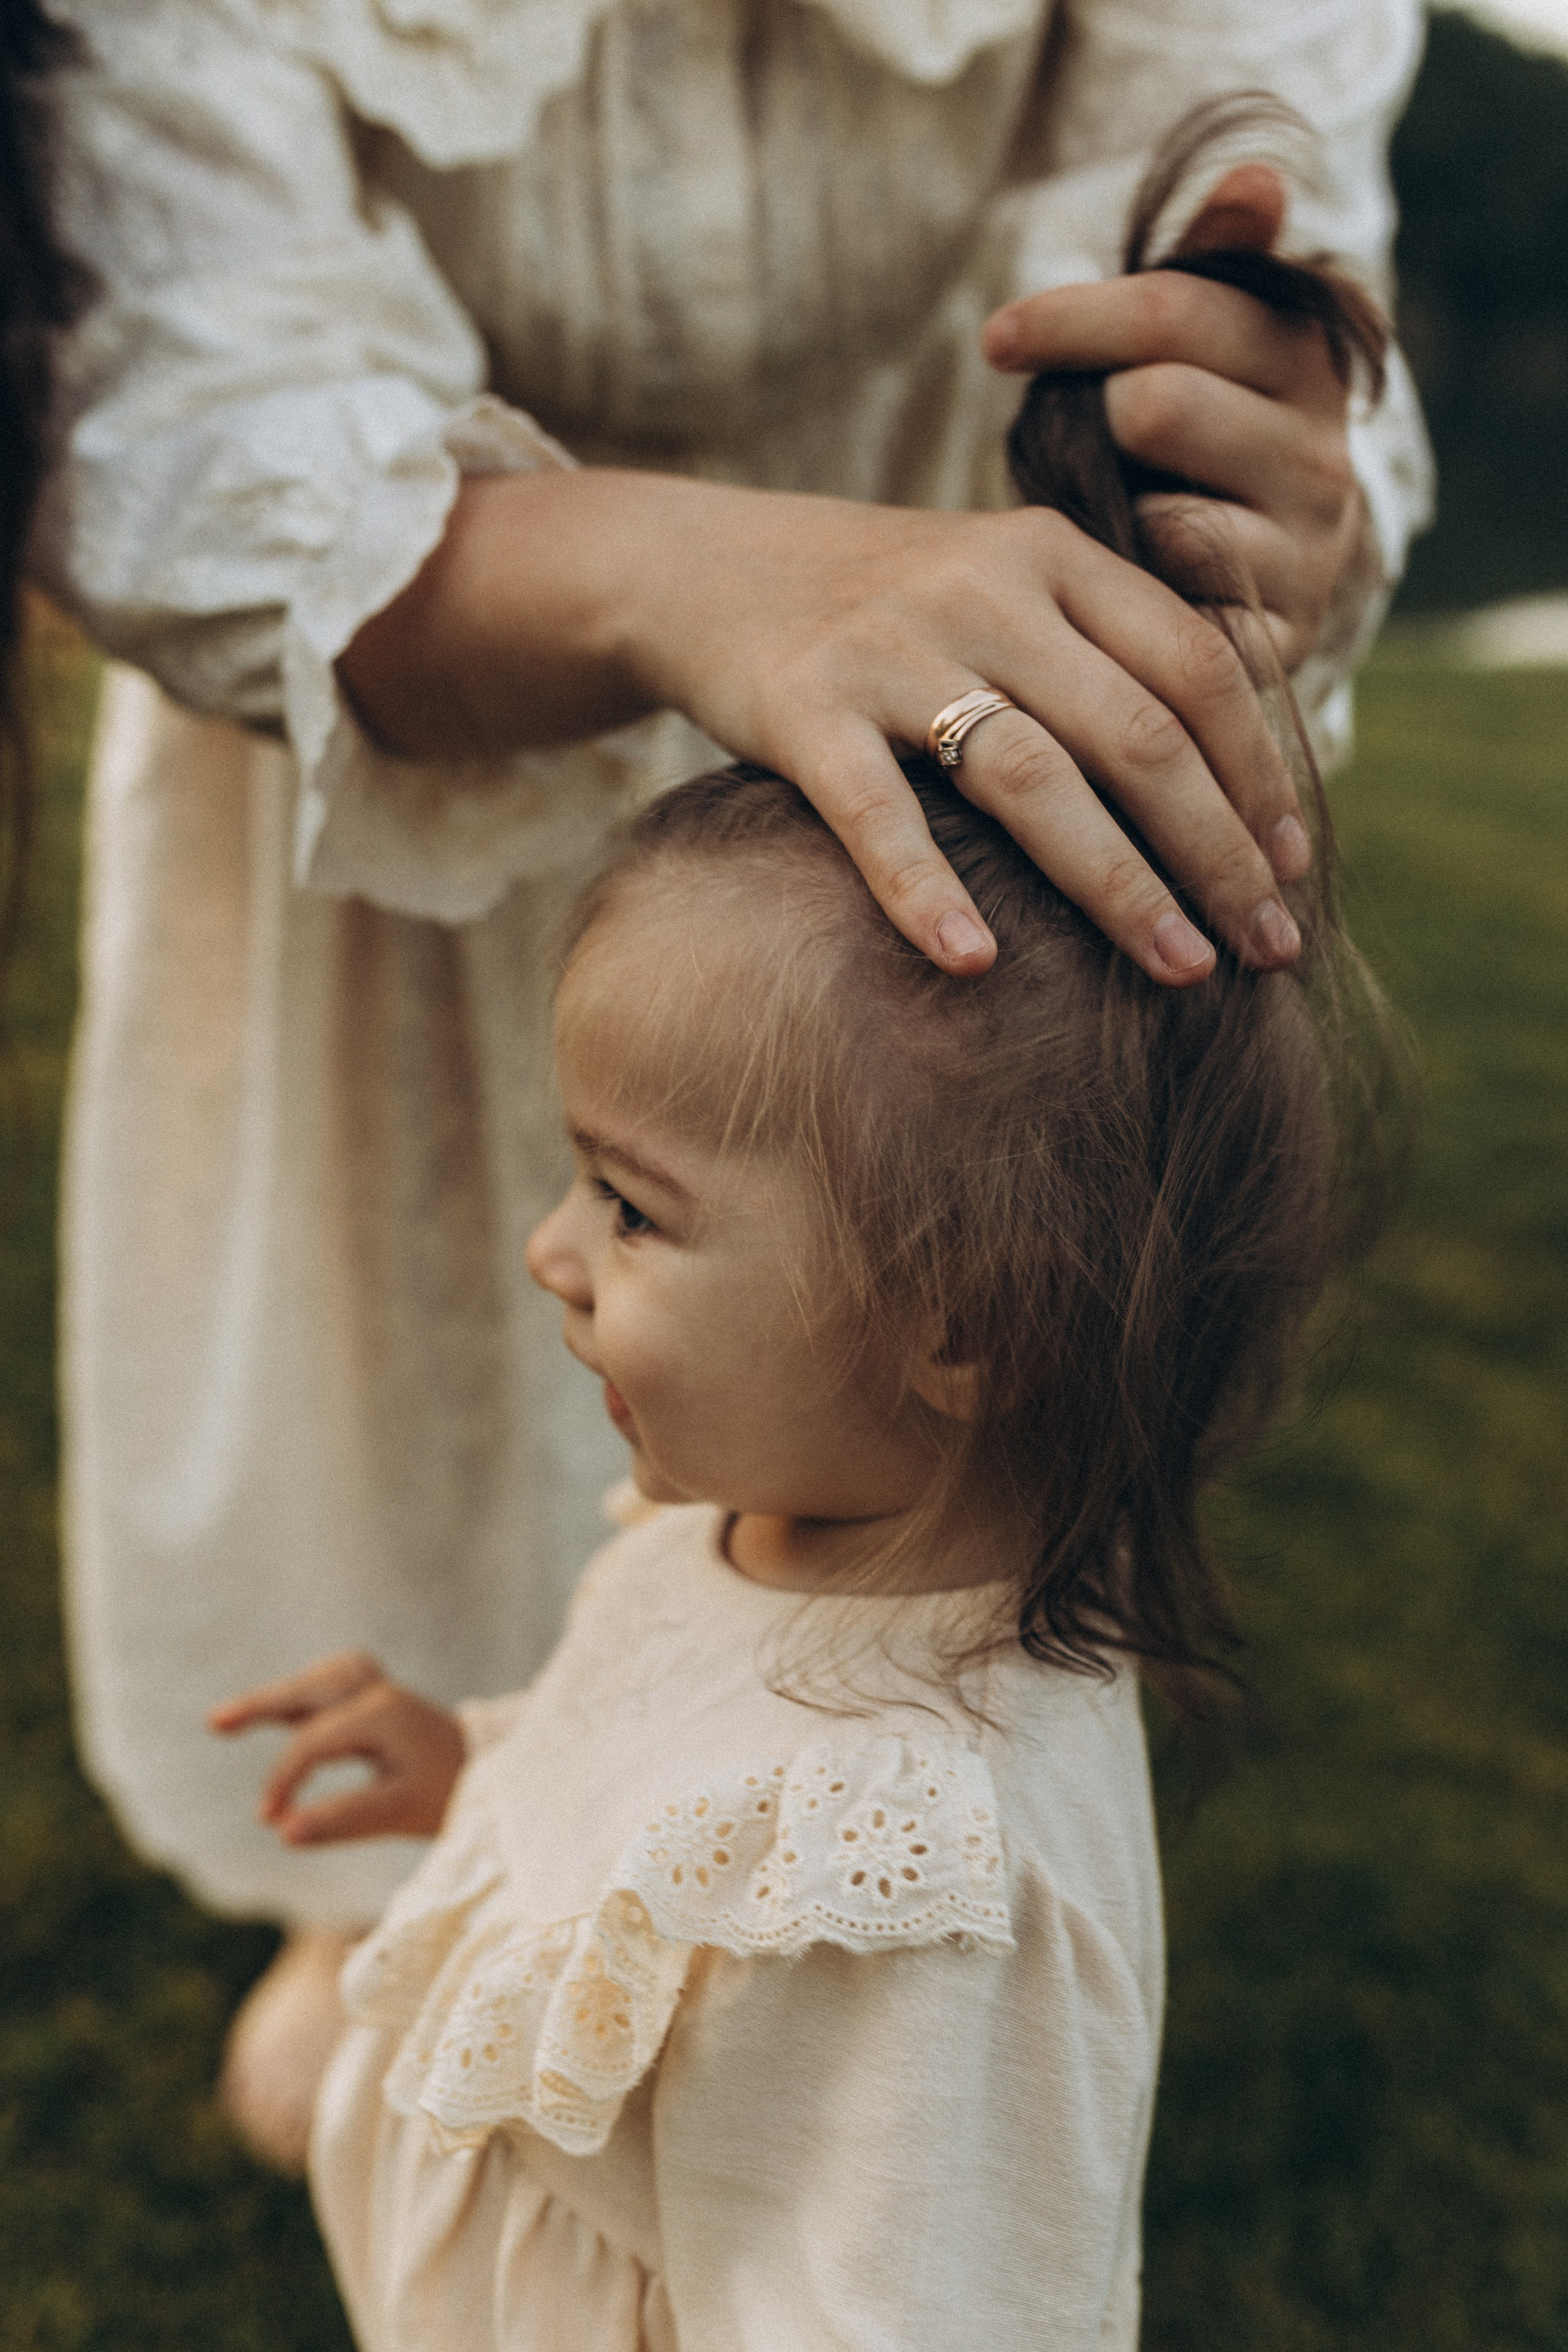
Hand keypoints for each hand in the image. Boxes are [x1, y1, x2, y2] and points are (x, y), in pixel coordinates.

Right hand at [208, 1651, 466, 1843]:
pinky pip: (335, 1682)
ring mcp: (383, 1691)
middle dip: (262, 1704)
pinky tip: (286, 1711)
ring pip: (322, 1679)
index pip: (312, 1742)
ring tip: (236, 1716)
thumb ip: (342, 1820)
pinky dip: (307, 1694)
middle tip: (215, 1722)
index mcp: (382, 1715)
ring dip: (283, 1694)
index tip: (269, 1820)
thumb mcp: (400, 1813)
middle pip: (309, 1689)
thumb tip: (282, 1832)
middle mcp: (380, 1693)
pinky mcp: (383, 1700)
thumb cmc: (452, 1795)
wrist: (496, 1774)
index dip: (283, 1780)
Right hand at [349, 463, 1308, 989]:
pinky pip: (873, 810)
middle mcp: (986, 589)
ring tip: (1180, 971)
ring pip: (1029, 774)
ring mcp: (890, 647)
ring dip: (1118, 883)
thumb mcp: (1007, 580)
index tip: (1294, 869)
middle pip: (1135, 730)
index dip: (1257, 774)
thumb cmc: (883, 604)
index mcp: (1055, 555)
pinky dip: (925, 888)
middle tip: (1270, 949)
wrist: (703, 565)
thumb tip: (1252, 711)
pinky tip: (973, 963)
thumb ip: (1112, 635)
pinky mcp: (800, 707)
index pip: (1195, 667)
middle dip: (1217, 849)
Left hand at [982, 166, 1364, 674]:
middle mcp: (1323, 455)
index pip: (1175, 309)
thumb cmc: (1181, 448)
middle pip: (1159, 404)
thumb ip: (1211, 259)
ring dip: (1104, 516)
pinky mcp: (1276, 638)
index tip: (998, 338)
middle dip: (1090, 419)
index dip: (1072, 318)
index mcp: (1304, 358)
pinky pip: (1165, 612)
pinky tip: (1107, 586)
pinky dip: (1122, 594)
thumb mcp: (1186, 347)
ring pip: (1165, 516)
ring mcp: (1307, 554)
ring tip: (1097, 513)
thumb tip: (1258, 177)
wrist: (1230, 594)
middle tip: (1060, 437)